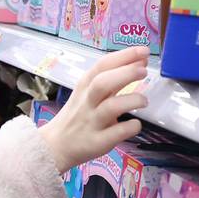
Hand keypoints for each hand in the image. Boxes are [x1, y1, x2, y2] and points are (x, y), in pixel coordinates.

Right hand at [38, 46, 147, 172]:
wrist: (55, 146)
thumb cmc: (77, 117)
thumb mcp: (86, 94)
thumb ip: (111, 80)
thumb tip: (138, 63)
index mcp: (84, 87)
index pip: (102, 66)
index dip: (124, 57)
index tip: (143, 51)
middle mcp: (86, 103)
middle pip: (102, 83)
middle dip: (125, 74)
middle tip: (143, 71)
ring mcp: (91, 123)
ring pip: (110, 107)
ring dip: (130, 100)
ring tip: (143, 100)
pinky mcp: (97, 142)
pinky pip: (116, 133)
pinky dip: (130, 127)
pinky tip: (135, 124)